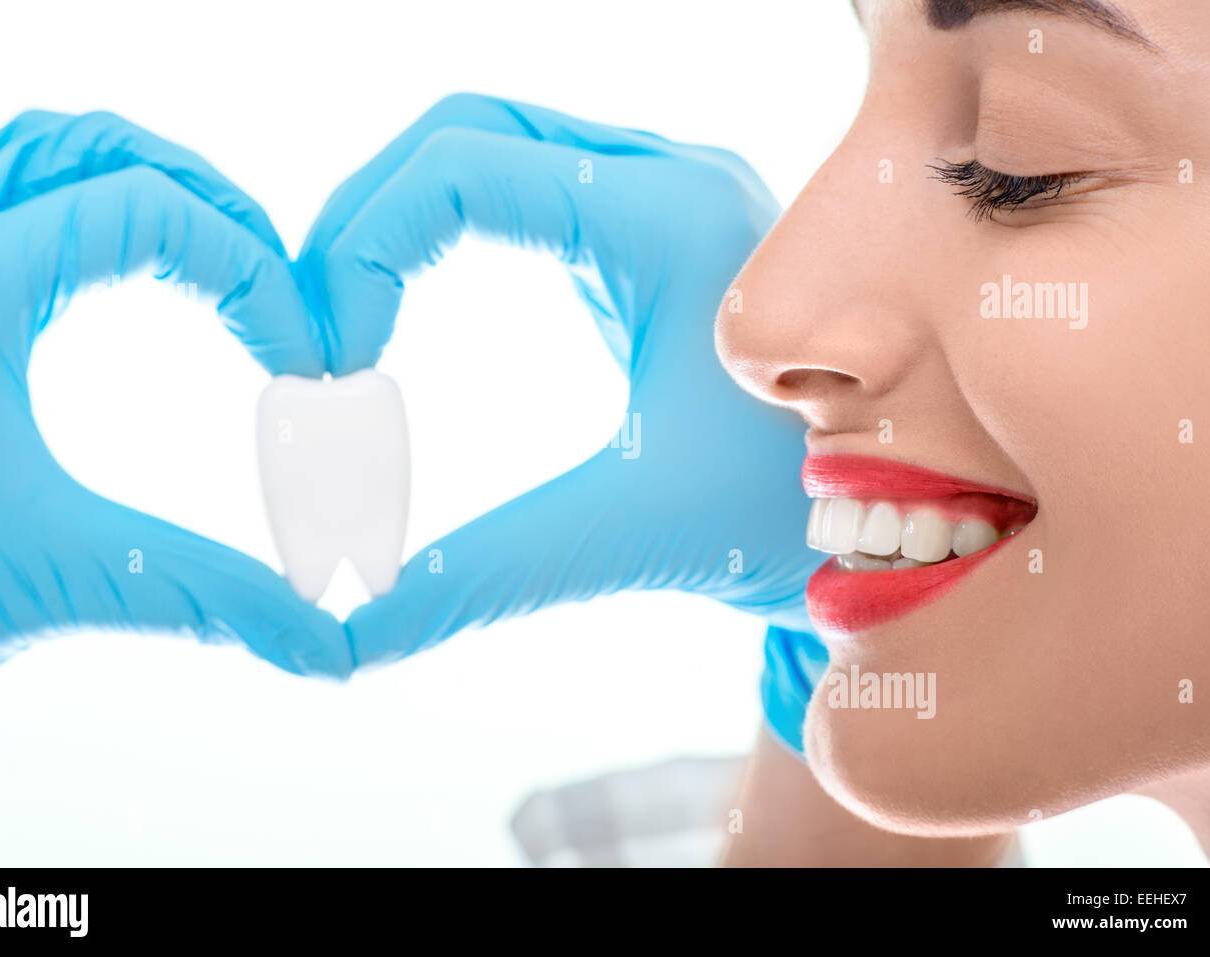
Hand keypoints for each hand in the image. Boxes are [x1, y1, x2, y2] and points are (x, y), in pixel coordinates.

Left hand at [0, 111, 352, 678]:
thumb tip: (320, 641)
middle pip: (100, 150)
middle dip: (213, 202)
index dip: (250, 272)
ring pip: (43, 154)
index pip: (149, 212)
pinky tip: (124, 268)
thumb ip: (202, 596)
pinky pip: (3, 195)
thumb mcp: (51, 577)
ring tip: (217, 252)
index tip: (292, 356)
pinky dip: (87, 206)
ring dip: (147, 184)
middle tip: (274, 281)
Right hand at [297, 94, 828, 663]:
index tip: (326, 355)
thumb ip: (484, 573)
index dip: (364, 245)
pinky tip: (405, 303)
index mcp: (666, 218)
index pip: (465, 167)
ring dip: (400, 215)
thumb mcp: (625, 534)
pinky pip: (520, 190)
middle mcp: (667, 181)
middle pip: (466, 131)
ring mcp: (658, 200)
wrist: (898, 518)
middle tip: (311, 323)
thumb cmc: (788, 519)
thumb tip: (353, 632)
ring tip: (345, 314)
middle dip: (365, 215)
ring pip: (490, 147)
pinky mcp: (642, 238)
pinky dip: (441, 230)